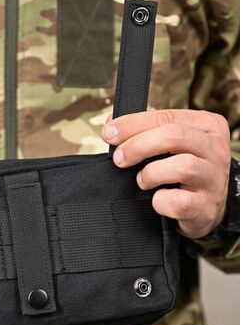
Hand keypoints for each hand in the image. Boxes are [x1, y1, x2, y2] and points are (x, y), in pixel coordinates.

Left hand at [102, 109, 230, 238]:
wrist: (206, 207)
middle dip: (138, 146)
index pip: (166, 117)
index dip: (132, 124)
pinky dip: (160, 201)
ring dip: (151, 174)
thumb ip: (146, 131)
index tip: (109, 133)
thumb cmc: (183, 171)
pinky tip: (157, 199)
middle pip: (174, 136)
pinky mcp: (206, 206)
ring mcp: (214, 179)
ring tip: (142, 180)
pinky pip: (179, 202)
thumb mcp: (172, 145)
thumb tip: (111, 126)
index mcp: (207, 125)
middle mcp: (216, 149)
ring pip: (182, 167)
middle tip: (119, 158)